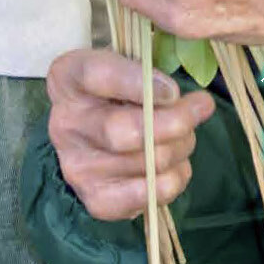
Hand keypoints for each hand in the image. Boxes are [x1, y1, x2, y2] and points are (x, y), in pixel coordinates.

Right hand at [47, 47, 215, 219]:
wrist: (92, 128)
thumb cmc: (116, 88)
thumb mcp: (125, 63)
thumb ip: (151, 75)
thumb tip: (192, 102)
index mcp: (68, 77)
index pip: (100, 76)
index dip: (139, 83)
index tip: (174, 89)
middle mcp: (64, 124)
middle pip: (125, 132)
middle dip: (175, 122)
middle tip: (200, 108)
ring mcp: (77, 167)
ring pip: (146, 163)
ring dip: (181, 146)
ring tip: (186, 133)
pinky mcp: (95, 200)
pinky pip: (148, 195)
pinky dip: (175, 178)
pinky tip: (176, 162)